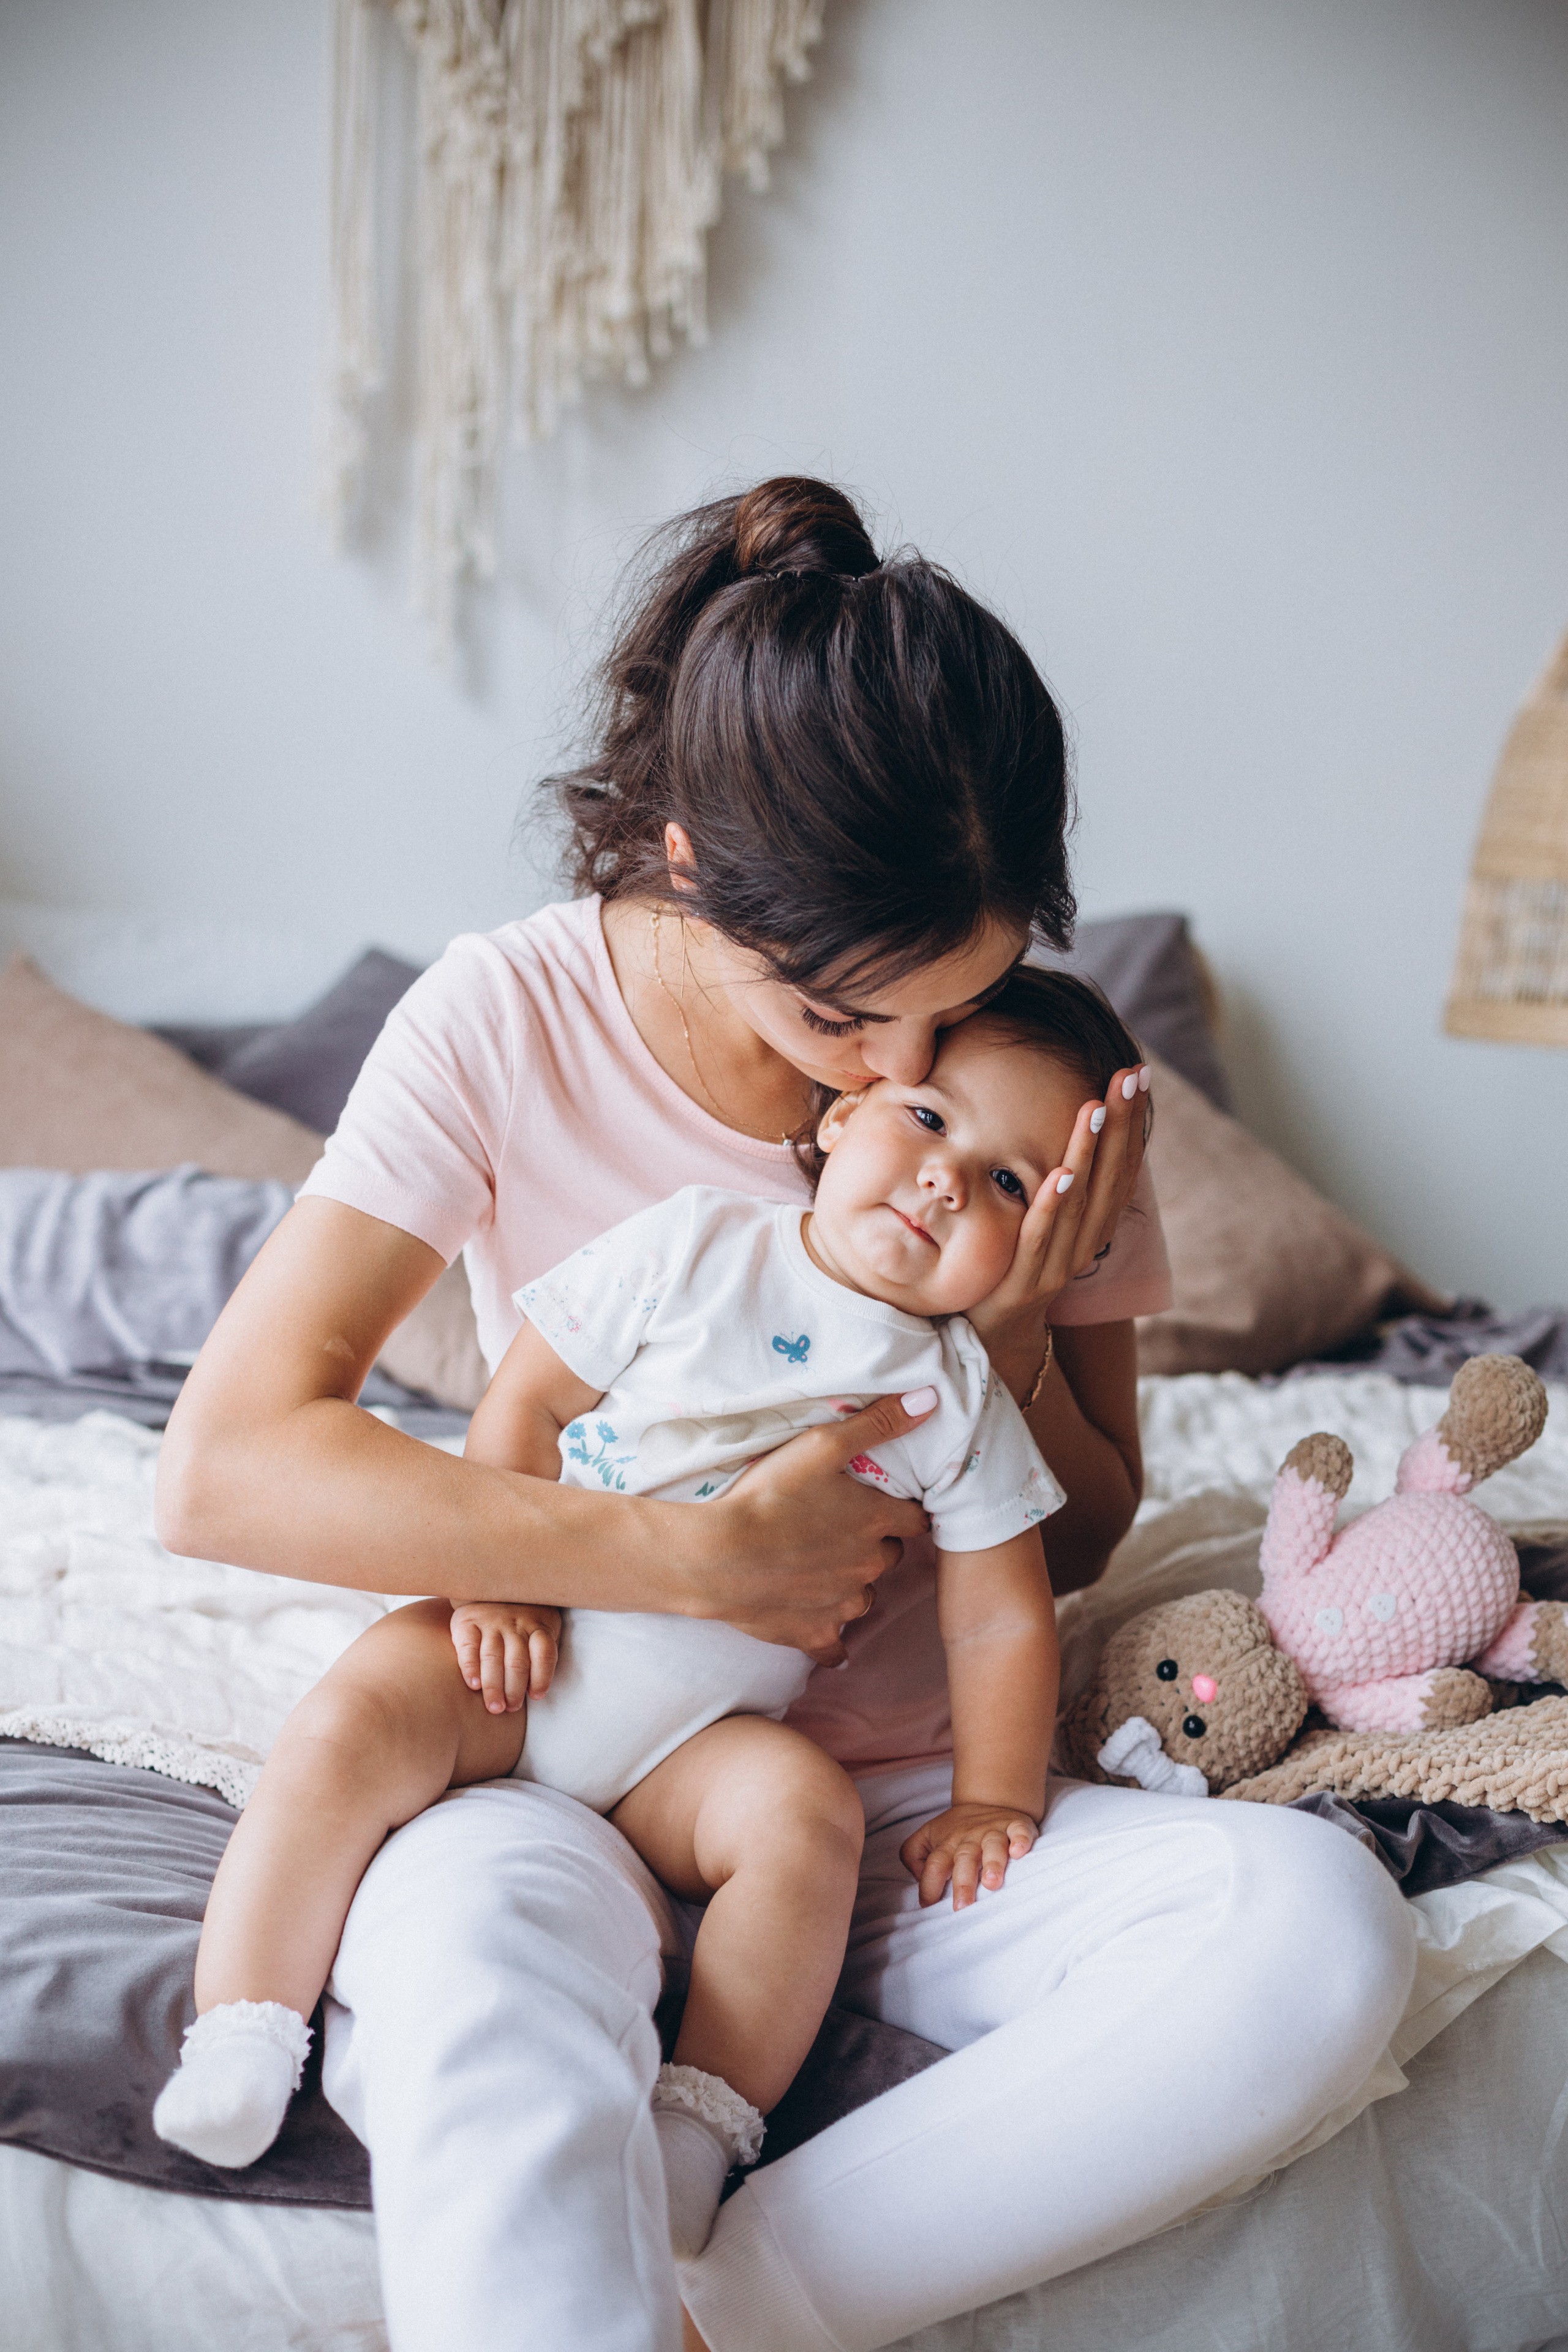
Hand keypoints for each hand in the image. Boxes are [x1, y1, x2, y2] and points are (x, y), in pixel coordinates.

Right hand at [450, 1600, 561, 1712]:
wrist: (493, 1586)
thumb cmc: (523, 1619)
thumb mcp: (543, 1626)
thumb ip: (543, 1651)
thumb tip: (539, 1691)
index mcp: (538, 1625)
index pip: (544, 1653)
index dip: (542, 1677)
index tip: (536, 1696)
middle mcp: (515, 1623)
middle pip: (517, 1661)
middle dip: (514, 1689)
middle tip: (509, 1708)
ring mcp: (490, 1621)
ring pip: (493, 1657)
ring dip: (494, 1686)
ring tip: (494, 1707)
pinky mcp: (467, 1622)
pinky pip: (468, 1646)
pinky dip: (470, 1667)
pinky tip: (474, 1685)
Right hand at [700, 1391, 937, 1664]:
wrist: (718, 1557)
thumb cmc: (768, 1496)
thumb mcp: (822, 1446)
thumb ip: (878, 1423)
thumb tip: (932, 1399)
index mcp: (876, 1521)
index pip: (915, 1518)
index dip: (901, 1509)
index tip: (886, 1505)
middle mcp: (869, 1566)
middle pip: (888, 1557)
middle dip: (872, 1544)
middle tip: (840, 1530)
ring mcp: (842, 1605)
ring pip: (863, 1597)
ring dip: (850, 1585)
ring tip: (818, 1567)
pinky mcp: (814, 1634)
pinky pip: (835, 1648)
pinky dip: (829, 1637)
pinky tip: (816, 1623)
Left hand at [900, 1801, 1038, 1908]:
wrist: (989, 1800)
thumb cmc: (957, 1830)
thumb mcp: (927, 1836)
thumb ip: (913, 1855)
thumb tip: (919, 1877)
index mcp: (947, 1844)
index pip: (934, 1865)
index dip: (929, 1885)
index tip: (929, 1906)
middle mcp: (969, 1838)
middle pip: (963, 1859)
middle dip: (963, 1884)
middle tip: (961, 1907)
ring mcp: (993, 1831)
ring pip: (993, 1846)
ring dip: (992, 1864)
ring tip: (991, 1884)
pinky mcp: (1016, 1825)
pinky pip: (1020, 1832)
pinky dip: (1021, 1840)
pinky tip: (1019, 1852)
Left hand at [967, 1061, 1149, 1391]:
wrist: (992, 1335)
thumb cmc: (1016, 1262)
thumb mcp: (1045, 1215)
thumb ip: (1063, 1175)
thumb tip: (1072, 1119)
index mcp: (1092, 1222)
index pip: (1120, 1164)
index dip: (1131, 1120)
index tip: (1138, 1072)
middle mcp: (1084, 1241)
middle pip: (1110, 1176)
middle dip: (1120, 1124)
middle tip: (1129, 1075)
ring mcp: (1057, 1263)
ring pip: (1079, 1202)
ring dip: (1090, 1154)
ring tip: (1095, 1109)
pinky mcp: (1026, 1282)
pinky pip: (1041, 1239)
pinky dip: (1052, 1207)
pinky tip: (1059, 1174)